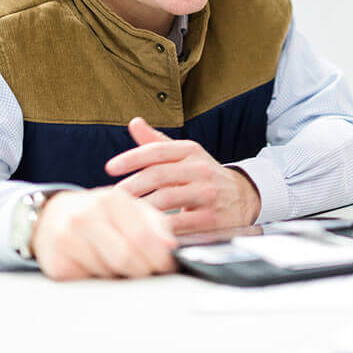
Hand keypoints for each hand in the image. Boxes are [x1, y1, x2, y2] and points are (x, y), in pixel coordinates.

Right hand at [31, 187, 177, 280]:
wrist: (53, 217)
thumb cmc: (101, 215)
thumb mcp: (130, 210)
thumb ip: (156, 225)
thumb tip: (170, 248)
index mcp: (111, 200)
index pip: (143, 236)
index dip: (160, 257)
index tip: (167, 266)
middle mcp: (86, 216)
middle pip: (126, 257)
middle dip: (144, 270)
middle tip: (149, 272)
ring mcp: (67, 239)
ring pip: (108, 273)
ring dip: (121, 276)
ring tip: (119, 264)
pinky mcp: (56, 263)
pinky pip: (89, 282)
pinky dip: (100, 280)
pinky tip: (98, 266)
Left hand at [106, 117, 261, 233]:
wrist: (242, 197)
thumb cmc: (203, 176)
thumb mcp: (185, 155)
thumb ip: (157, 142)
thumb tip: (134, 123)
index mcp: (192, 151)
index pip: (158, 150)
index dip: (131, 158)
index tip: (109, 168)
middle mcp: (202, 169)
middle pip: (158, 175)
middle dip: (130, 187)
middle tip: (110, 197)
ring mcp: (208, 193)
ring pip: (166, 199)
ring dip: (140, 208)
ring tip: (121, 213)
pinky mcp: (211, 218)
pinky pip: (178, 223)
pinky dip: (157, 227)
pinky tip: (143, 229)